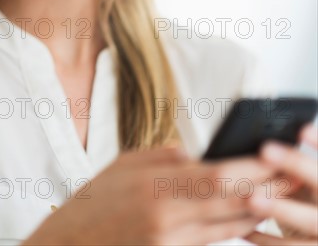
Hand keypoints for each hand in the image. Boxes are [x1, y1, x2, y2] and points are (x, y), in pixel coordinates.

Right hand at [22, 144, 274, 245]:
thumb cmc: (95, 201)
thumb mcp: (126, 164)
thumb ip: (167, 157)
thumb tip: (201, 154)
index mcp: (155, 188)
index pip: (219, 176)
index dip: (254, 167)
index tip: (279, 155)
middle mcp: (168, 220)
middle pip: (232, 204)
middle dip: (269, 187)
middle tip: (295, 172)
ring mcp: (171, 245)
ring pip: (229, 227)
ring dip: (260, 209)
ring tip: (284, 192)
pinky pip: (213, 243)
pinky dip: (235, 228)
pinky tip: (252, 216)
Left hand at [246, 123, 317, 244]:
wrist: (316, 232)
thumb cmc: (308, 199)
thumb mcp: (306, 179)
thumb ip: (294, 166)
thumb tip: (262, 141)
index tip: (301, 128)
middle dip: (296, 164)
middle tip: (265, 149)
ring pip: (310, 219)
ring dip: (280, 208)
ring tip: (251, 198)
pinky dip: (266, 239)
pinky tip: (245, 229)